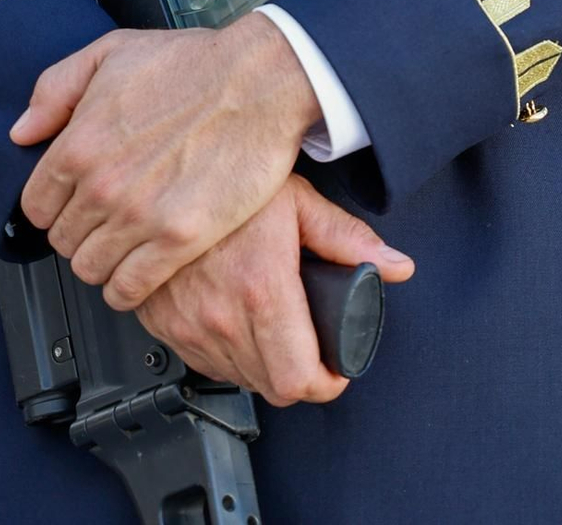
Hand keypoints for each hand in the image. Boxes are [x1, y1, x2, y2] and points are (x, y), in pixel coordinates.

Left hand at [10, 14, 322, 308]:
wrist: (259, 82)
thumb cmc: (194, 64)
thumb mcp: (112, 52)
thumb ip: (56, 89)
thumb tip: (23, 132)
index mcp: (79, 144)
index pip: (36, 206)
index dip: (54, 207)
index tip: (72, 204)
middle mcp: (101, 186)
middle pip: (63, 242)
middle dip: (80, 233)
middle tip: (105, 222)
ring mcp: (139, 216)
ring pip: (91, 270)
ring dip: (103, 262)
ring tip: (124, 246)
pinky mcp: (178, 239)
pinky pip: (128, 289)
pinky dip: (127, 288)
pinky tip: (140, 269)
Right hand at [137, 175, 413, 406]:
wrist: (167, 174)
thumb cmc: (233, 177)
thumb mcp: (299, 201)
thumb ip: (349, 240)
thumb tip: (397, 266)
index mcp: (262, 288)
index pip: (297, 378)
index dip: (325, 382)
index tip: (335, 370)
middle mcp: (221, 316)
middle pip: (272, 387)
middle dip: (300, 375)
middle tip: (312, 348)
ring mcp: (189, 325)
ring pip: (239, 379)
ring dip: (263, 367)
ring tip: (276, 330)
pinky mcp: (165, 325)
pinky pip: (204, 363)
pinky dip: (228, 355)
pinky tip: (238, 323)